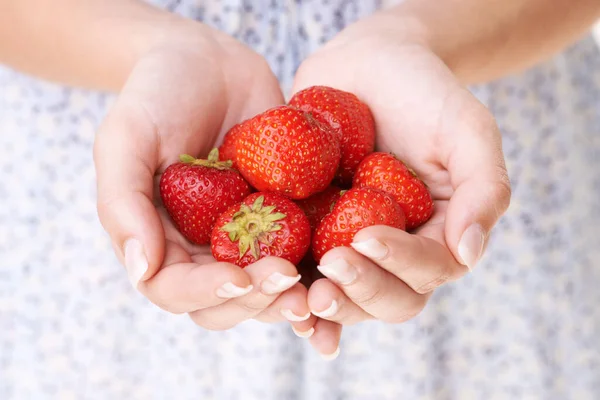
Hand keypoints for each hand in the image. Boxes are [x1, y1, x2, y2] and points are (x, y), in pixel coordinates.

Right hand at [93, 21, 316, 334]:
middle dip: (258, 300)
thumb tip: (142, 270)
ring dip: (293, 296)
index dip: (207, 293)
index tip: (241, 278)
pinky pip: (303, 249)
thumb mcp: (126, 138)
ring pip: (268, 287)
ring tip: (322, 288)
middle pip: (227, 301)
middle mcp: (204, 248)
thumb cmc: (158, 94)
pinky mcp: (284, 215)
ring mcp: (247, 234)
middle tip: (289, 279)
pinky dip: (322, 266)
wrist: (210, 62)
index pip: (176, 290)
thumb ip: (125, 202)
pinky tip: (346, 263)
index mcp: (161, 241)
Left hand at [292, 15, 510, 332]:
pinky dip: (295, 298)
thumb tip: (469, 253)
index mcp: (440, 232)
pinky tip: (280, 304)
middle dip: (361, 290)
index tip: (366, 238)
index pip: (430, 267)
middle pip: (390, 298)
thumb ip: (483, 188)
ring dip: (328, 305)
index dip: (400, 263)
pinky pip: (307, 274)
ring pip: (348, 297)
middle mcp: (399, 249)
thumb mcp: (466, 129)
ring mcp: (354, 245)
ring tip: (301, 295)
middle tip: (330, 267)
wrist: (367, 65)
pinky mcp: (316, 234)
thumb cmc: (423, 92)